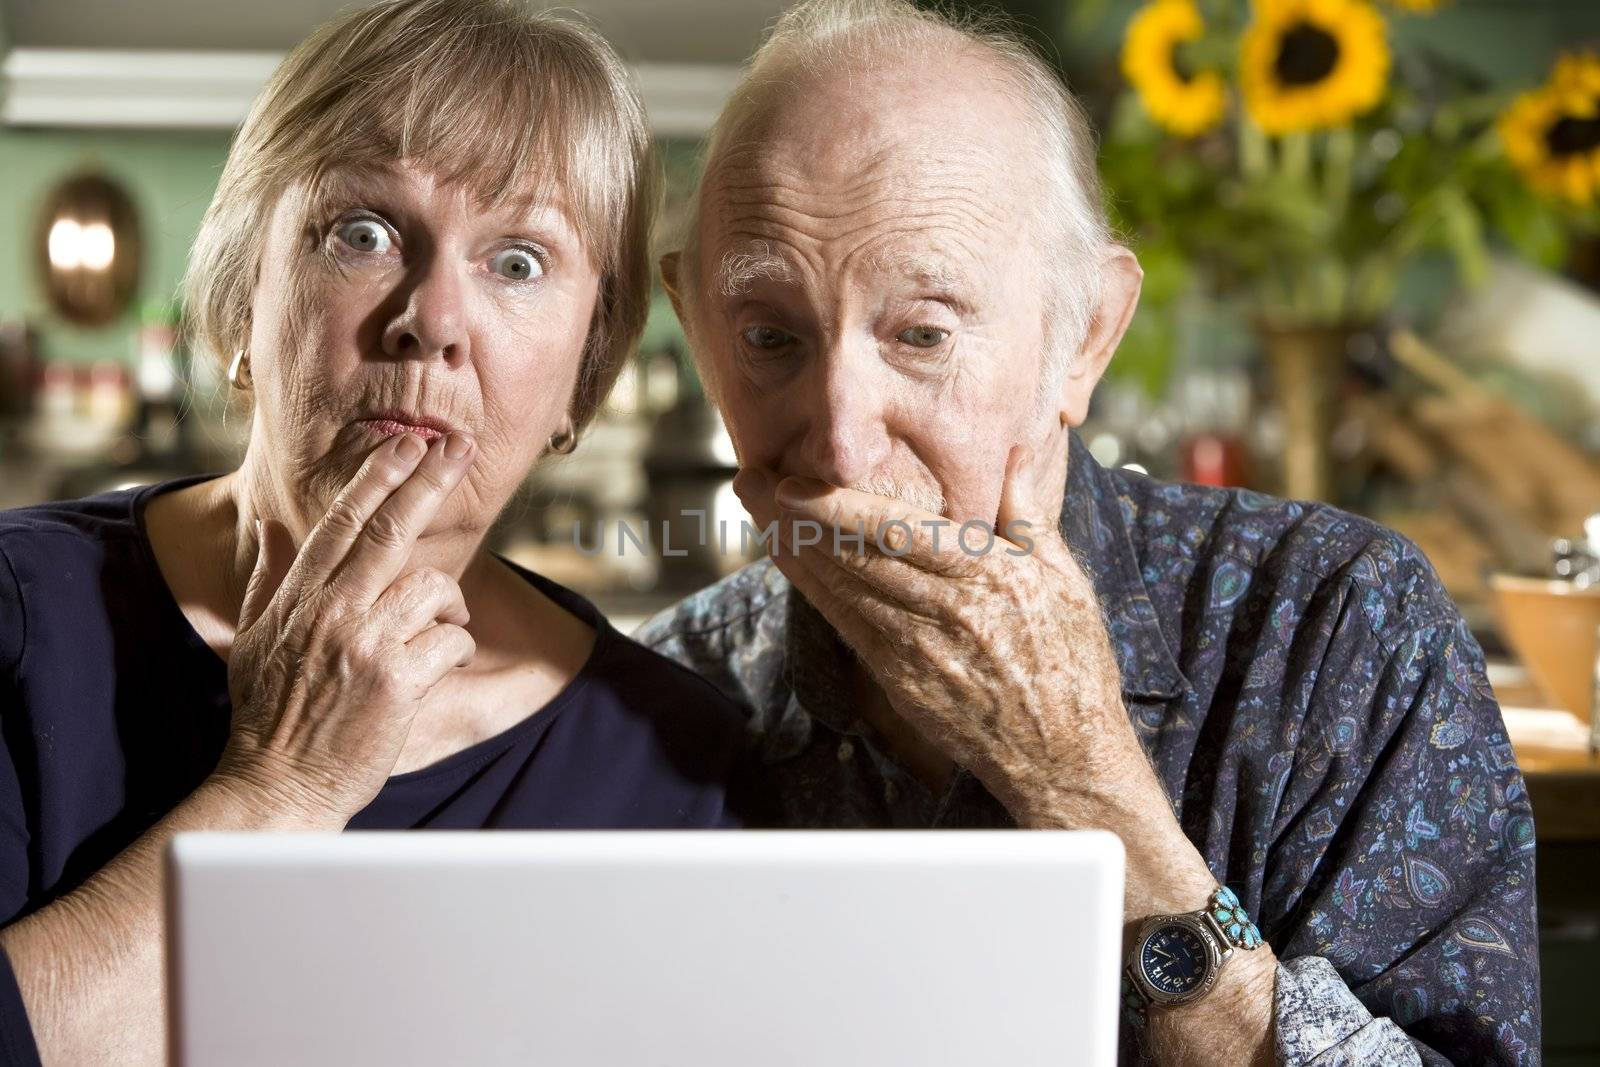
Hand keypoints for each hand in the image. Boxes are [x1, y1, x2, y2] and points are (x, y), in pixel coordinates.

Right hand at [215, 431, 477, 823]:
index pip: (343, 522)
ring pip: (432, 587)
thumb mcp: (251, 640)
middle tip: (460, 449)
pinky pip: (450, 641)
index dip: (379, 477)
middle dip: (429, 483)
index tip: (408, 445)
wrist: (278, 785)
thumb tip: (271, 525)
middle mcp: (332, 612)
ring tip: (447, 625)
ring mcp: (365, 645)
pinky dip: (457, 649)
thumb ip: (268, 579)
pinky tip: (445, 664)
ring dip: (451, 603)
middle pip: (391, 531)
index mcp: (298, 598)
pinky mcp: (397, 682)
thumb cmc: (268, 716)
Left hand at [736, 433, 1128, 817]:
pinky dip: (812, 590)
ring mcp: (917, 651)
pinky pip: (846, 625)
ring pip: (842, 589)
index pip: (900, 534)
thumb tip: (1012, 458)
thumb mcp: (1066, 581)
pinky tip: (787, 562)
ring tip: (755, 511)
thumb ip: (1028, 517)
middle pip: (856, 557)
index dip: (840, 508)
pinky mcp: (900, 681)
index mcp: (989, 578)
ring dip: (792, 548)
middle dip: (796, 517)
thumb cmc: (1071, 664)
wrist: (1063, 756)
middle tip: (749, 482)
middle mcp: (947, 612)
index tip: (795, 483)